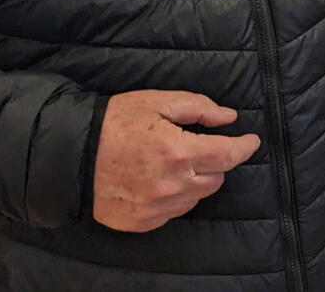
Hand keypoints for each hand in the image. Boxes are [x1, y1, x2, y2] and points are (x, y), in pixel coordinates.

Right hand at [93, 89, 260, 232]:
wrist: (72, 155)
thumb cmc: (115, 122)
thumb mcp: (157, 102)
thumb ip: (199, 108)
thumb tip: (229, 118)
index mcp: (177, 151)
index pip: (228, 155)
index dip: (244, 147)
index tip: (252, 141)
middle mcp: (171, 184)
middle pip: (216, 178)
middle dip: (214, 161)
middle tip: (197, 146)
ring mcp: (157, 207)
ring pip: (197, 197)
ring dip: (195, 180)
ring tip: (173, 163)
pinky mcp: (143, 222)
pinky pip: (175, 211)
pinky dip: (175, 196)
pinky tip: (158, 181)